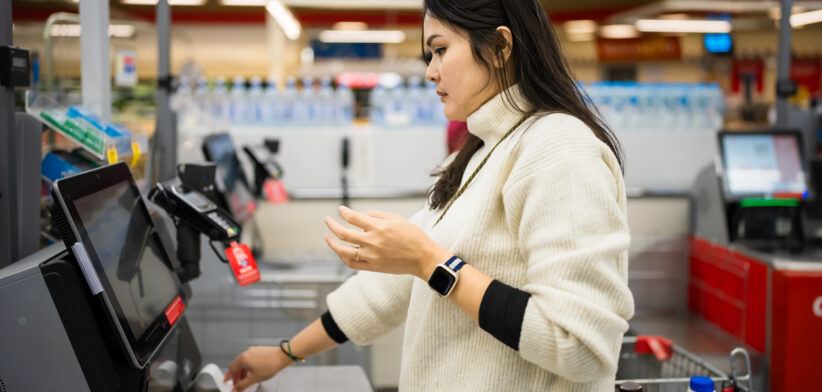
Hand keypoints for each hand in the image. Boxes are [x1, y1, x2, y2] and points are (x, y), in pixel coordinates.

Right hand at [224, 346, 290, 391]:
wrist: (283, 356)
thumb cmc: (270, 365)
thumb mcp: (254, 379)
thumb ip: (242, 385)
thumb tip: (235, 390)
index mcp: (243, 359)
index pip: (231, 368)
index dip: (228, 376)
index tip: (226, 381)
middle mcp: (246, 353)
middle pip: (237, 365)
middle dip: (236, 376)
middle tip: (237, 384)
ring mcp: (253, 350)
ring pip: (244, 362)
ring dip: (243, 371)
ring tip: (246, 380)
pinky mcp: (259, 350)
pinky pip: (250, 359)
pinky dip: (249, 366)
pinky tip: (253, 372)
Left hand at [323, 206, 450, 278]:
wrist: (423, 258)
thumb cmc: (413, 236)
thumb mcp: (397, 219)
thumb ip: (377, 215)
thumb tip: (361, 215)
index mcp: (379, 227)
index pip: (354, 218)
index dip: (344, 212)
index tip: (340, 209)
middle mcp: (373, 242)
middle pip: (344, 233)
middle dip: (332, 225)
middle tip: (327, 220)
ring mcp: (371, 256)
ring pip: (344, 250)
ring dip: (332, 243)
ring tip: (327, 237)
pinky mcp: (373, 267)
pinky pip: (352, 263)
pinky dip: (343, 257)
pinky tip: (340, 251)